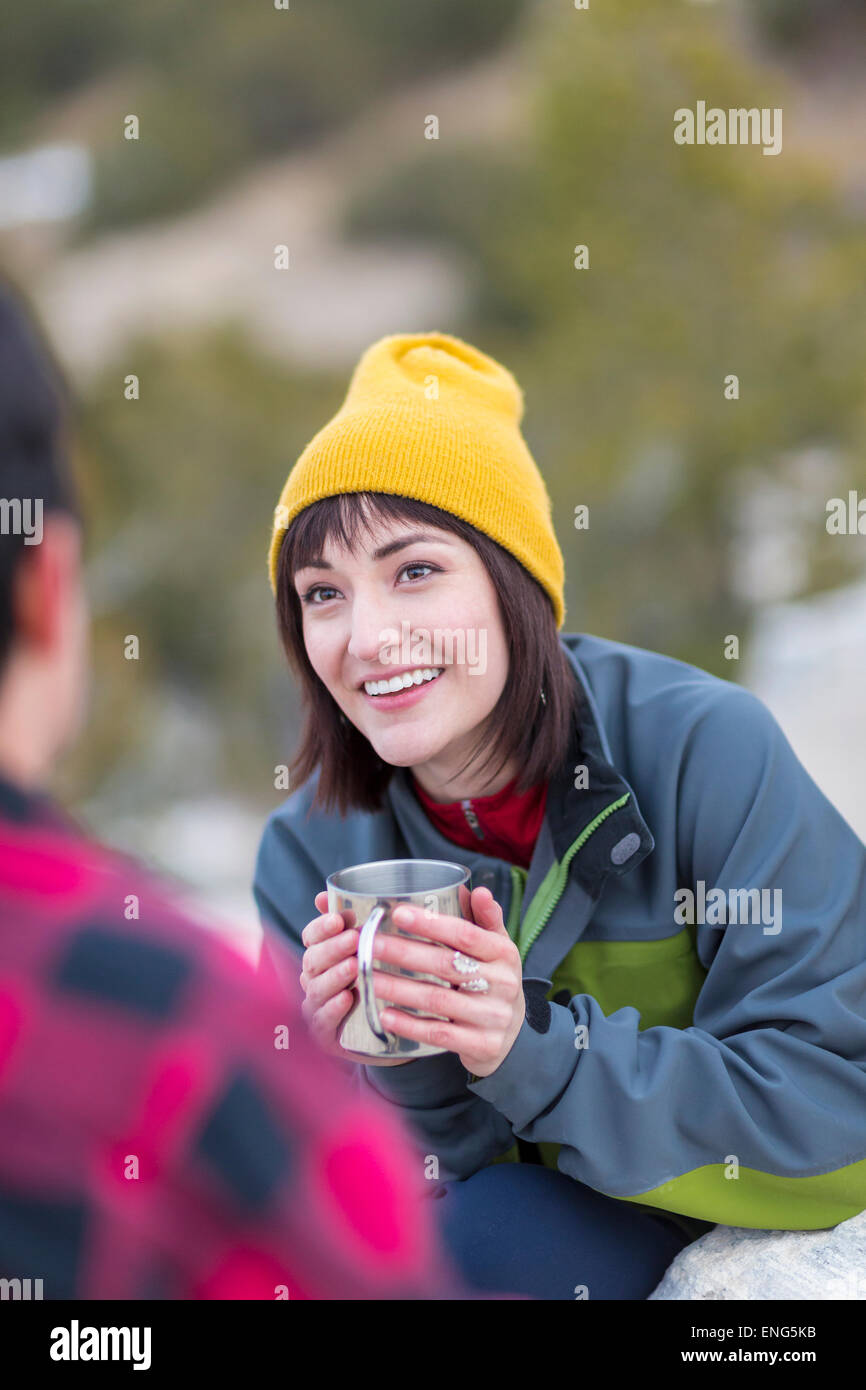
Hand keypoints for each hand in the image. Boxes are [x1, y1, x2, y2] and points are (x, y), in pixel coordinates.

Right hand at [299, 891, 410, 1065]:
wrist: (387, 1033)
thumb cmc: (378, 985)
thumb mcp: (375, 951)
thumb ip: (357, 923)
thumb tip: (329, 894)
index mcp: (322, 956)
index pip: (311, 937)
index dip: (322, 928)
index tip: (339, 919)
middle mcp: (314, 980)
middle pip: (312, 959)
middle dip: (332, 948)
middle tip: (353, 938)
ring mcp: (316, 1007)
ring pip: (317, 988)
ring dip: (335, 975)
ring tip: (354, 966)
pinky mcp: (324, 1035)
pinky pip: (322, 1019)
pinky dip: (333, 1008)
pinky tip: (347, 998)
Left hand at [370, 885, 525, 1077]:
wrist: (514, 1037)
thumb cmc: (496, 982)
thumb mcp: (499, 949)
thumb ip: (487, 920)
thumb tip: (479, 891)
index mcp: (504, 954)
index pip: (465, 934)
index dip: (431, 923)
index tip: (398, 913)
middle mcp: (502, 984)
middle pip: (446, 965)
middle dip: (404, 953)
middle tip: (370, 944)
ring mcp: (492, 1017)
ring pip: (437, 999)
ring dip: (398, 988)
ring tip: (368, 977)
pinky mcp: (481, 1045)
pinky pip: (439, 1033)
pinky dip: (409, 1024)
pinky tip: (385, 1015)